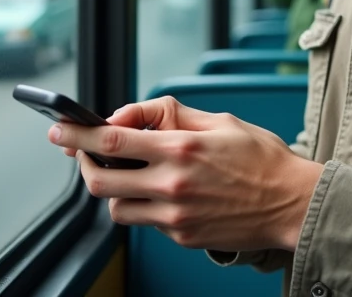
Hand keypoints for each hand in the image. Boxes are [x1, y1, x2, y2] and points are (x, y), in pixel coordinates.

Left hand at [48, 96, 323, 251]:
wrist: (292, 203)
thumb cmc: (261, 158)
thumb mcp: (218, 120)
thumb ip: (168, 114)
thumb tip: (126, 116)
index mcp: (181, 148)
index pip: (112, 140)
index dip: (77, 135)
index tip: (58, 130)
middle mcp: (173, 184)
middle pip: (100, 182)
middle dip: (83, 166)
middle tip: (84, 154)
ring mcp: (175, 216)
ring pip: (117, 207)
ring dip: (113, 189)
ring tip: (129, 173)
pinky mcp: (182, 236)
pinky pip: (146, 221)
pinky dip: (144, 204)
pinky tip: (163, 191)